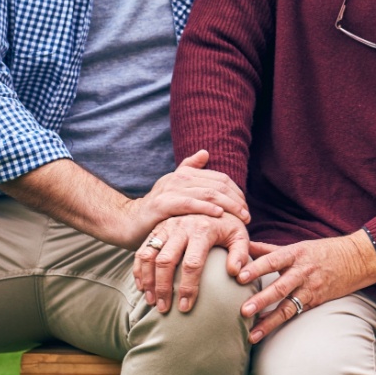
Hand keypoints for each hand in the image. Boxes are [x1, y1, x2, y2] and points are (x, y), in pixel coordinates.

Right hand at [116, 150, 248, 248]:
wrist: (128, 222)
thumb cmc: (157, 210)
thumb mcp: (174, 188)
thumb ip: (189, 170)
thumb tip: (205, 152)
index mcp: (185, 174)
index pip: (219, 178)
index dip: (236, 191)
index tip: (245, 206)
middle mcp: (179, 178)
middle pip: (217, 185)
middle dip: (236, 199)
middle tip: (247, 215)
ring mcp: (170, 190)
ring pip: (207, 193)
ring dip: (228, 205)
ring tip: (241, 216)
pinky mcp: (162, 205)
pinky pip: (189, 204)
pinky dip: (206, 207)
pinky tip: (219, 214)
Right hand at [134, 212, 250, 312]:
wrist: (213, 202)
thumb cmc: (228, 225)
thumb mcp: (239, 235)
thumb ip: (241, 254)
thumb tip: (235, 273)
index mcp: (202, 229)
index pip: (192, 263)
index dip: (187, 287)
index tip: (185, 307)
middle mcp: (181, 226)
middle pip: (166, 261)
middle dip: (163, 288)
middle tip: (164, 309)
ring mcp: (166, 227)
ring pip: (149, 256)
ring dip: (148, 281)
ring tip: (151, 301)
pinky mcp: (157, 229)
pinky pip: (142, 250)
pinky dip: (139, 270)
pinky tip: (142, 287)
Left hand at [236, 232, 375, 341]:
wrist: (356, 260)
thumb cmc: (323, 251)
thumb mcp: (298, 246)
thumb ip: (269, 249)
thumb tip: (244, 246)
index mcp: (296, 253)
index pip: (273, 260)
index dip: (257, 268)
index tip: (239, 276)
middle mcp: (303, 272)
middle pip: (280, 287)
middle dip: (262, 300)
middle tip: (244, 310)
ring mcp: (310, 289)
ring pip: (288, 307)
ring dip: (269, 321)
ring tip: (252, 334)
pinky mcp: (315, 302)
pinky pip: (296, 313)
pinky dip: (280, 322)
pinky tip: (265, 330)